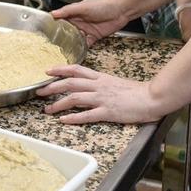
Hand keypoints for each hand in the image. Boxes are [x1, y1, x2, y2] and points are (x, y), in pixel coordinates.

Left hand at [36, 65, 163, 124]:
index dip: (60, 69)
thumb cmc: (136, 92)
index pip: (76, 69)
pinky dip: (73, 118)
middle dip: (52, 86)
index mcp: (101, 78)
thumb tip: (90, 87)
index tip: (47, 70)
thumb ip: (102, 84)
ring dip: (58, 104)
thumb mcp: (116, 83)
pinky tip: (64, 120)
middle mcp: (99, 86)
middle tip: (39, 91)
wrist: (152, 98)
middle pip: (70, 83)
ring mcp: (102, 99)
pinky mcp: (108, 112)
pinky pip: (87, 115)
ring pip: (74, 98)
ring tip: (47, 109)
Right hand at [52, 0, 129, 46]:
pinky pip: (86, 43)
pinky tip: (78, 51)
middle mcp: (80, 21)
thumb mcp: (83, 6)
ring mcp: (87, 29)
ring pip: (76, 38)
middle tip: (53, 45)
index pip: (62, 19)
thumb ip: (68, 10)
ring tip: (63, 50)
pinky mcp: (95, 36)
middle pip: (68, 30)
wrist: (121, 10)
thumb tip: (53, 13)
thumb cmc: (103, 4)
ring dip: (71, 43)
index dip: (54, 25)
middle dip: (61, 37)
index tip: (45, 32)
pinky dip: (82, 48)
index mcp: (75, 13)